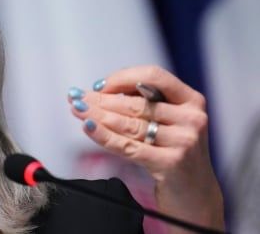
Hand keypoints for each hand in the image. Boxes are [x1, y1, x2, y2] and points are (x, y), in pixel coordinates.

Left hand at [68, 65, 224, 232]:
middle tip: (76, 98)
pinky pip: (128, 146)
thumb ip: (144, 103)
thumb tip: (99, 90)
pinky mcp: (171, 162)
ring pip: (130, 124)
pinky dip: (104, 135)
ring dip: (97, 115)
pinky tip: (88, 127)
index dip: (122, 78)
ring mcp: (183, 141)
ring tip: (77, 110)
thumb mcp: (168, 122)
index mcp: (191, 101)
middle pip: (136, 103)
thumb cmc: (174, 154)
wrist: (195, 196)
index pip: (153, 76)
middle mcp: (192, 118)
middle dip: (100, 100)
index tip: (98, 86)